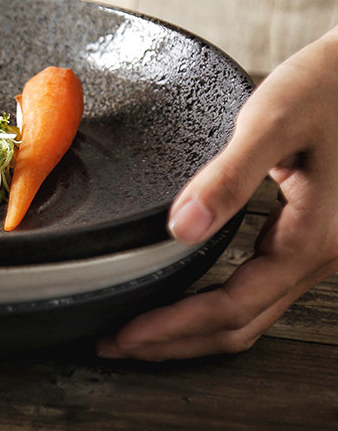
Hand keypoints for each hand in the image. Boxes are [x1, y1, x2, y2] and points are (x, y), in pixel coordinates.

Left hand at [97, 28, 337, 359]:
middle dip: (175, 341)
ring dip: (194, 329)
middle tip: (115, 345)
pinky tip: (185, 295)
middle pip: (240, 324)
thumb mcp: (274, 121)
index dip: (173, 327)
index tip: (123, 334)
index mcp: (313, 240)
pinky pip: (259, 287)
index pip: (231, 306)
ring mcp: (319, 249)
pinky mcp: (311, 233)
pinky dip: (217, 303)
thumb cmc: (330, 85)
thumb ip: (229, 177)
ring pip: (252, 313)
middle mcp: (321, 256)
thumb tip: (181, 228)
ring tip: (141, 332)